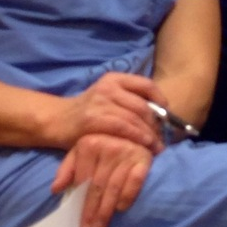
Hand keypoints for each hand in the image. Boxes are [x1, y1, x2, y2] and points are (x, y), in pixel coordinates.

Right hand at [46, 71, 163, 155]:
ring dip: (149, 135)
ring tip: (156, 147)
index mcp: (114, 79)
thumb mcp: (108, 98)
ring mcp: (100, 101)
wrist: (58, 120)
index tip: (167, 116)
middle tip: (163, 139)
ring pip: (134, 118)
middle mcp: (108, 87)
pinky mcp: (93, 118)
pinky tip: (143, 145)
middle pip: (143, 105)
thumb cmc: (88, 112)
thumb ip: (129, 101)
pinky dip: (136, 137)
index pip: (146, 85)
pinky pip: (123, 127)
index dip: (160, 100)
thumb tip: (160, 115)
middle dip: (156, 125)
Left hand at [51, 134, 156, 226]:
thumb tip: (55, 189)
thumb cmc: (102, 150)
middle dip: (92, 211)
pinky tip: (121, 209)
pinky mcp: (144, 159)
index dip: (80, 203)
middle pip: (98, 186)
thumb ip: (67, 170)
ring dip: (107, 210)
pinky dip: (128, 197)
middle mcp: (108, 145)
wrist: (134, 137)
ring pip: (114, 187)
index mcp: (89, 144)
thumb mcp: (80, 154)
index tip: (80, 224)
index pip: (83, 180)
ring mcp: (127, 152)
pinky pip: (135, 182)